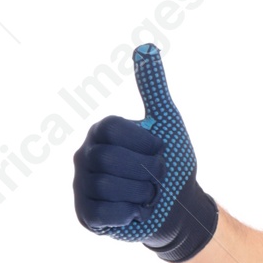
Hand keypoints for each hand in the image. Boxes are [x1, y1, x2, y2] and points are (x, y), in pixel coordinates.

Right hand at [72, 43, 217, 261]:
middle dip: (144, 171)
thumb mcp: (166, 120)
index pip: (112, 129)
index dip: (143, 142)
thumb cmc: (171, 162)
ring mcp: (82, 186)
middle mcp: (85, 155)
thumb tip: (146, 47)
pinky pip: (103, 213)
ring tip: (147, 195)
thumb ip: (153, 87)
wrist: (180, 207)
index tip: (160, 149)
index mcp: (101, 132)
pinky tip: (135, 212)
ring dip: (139, 194)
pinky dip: (127, 214)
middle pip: (109, 159)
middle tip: (156, 176)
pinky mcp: (86, 216)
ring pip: (106, 186)